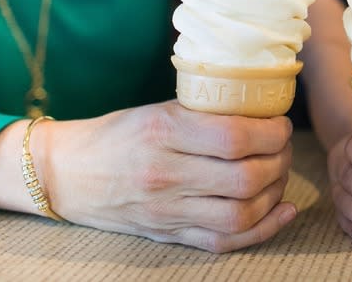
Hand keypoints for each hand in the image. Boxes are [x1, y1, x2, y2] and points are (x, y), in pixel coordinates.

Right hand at [44, 101, 296, 252]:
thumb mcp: (158, 109)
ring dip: (275, 193)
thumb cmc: (119, 134)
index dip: (271, 132)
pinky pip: (225, 241)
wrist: (68, 173)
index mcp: (164, 131)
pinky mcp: (169, 234)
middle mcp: (166, 174)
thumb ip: (206, 113)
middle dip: (280, 161)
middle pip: (246, 178)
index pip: (235, 137)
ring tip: (279, 175)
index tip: (280, 125)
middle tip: (283, 148)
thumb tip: (264, 112)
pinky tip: (283, 211)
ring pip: (242, 213)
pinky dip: (263, 229)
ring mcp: (168, 210)